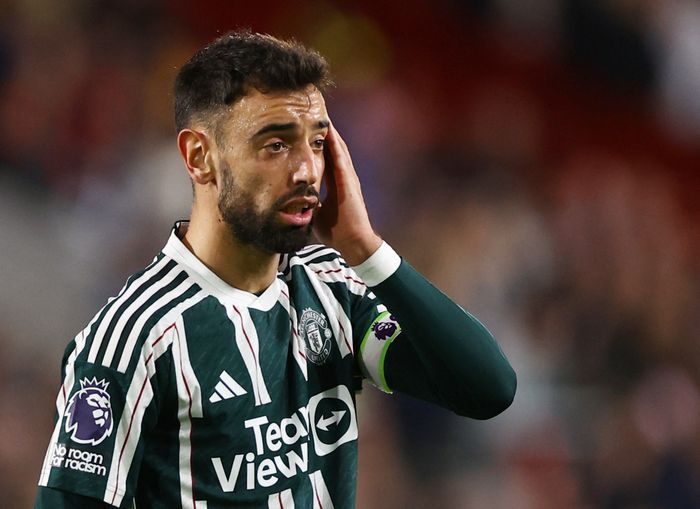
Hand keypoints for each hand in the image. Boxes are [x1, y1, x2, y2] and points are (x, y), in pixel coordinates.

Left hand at [313, 122, 381, 265]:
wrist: (352, 242)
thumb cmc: (335, 232)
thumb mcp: (315, 214)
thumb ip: (306, 205)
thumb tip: (290, 202)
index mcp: (336, 184)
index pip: (326, 158)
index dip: (318, 144)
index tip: (308, 131)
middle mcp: (343, 178)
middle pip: (333, 149)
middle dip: (325, 133)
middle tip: (316, 115)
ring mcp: (348, 178)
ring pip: (339, 149)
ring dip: (331, 133)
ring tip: (323, 116)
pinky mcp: (349, 182)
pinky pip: (341, 159)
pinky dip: (336, 144)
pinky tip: (329, 132)